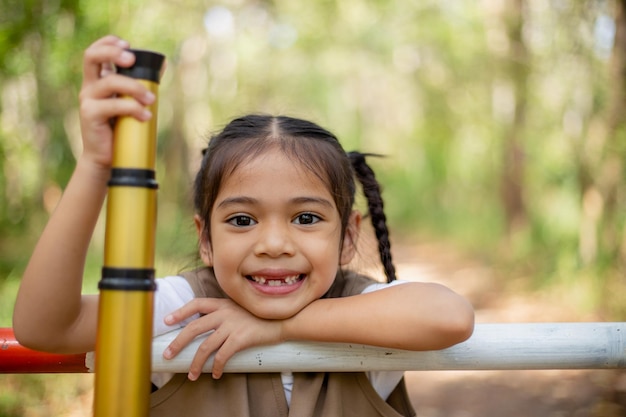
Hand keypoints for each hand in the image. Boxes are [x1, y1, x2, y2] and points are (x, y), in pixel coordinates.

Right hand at [78, 35, 156, 168]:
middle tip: (132, 59)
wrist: (106, 158)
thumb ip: (141, 84)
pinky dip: (133, 108)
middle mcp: (90, 86)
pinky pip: (113, 105)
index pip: (95, 52)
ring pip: (109, 81)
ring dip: (135, 88)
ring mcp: (87, 99)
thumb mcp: (130, 102)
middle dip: (113, 53)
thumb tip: (162, 66)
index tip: (128, 45)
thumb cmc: (120, 129)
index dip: (108, 43)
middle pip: (91, 57)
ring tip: (152, 100)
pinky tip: (145, 116)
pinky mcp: (90, 114)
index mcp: (98, 80)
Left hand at [163, 298, 283, 379]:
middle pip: (194, 328)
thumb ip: (226, 313)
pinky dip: (217, 367)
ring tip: (192, 375)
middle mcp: (225, 313)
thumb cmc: (262, 315)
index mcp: (223, 304)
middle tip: (168, 355)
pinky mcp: (241, 338)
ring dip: (196, 363)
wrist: (284, 319)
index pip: (196, 304)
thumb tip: (210, 326)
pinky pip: (223, 356)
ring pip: (205, 346)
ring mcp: (232, 325)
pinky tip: (216, 374)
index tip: (167, 320)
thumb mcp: (241, 308)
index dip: (181, 312)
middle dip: (178, 343)